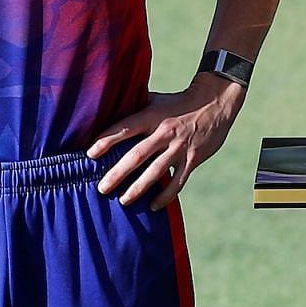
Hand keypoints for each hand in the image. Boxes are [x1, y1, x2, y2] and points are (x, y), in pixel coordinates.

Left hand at [90, 76, 246, 209]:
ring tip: (123, 201)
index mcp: (152, 116)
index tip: (90, 154)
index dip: (107, 140)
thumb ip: (135, 109)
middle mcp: (164, 132)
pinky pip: (178, 181)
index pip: (125, 129)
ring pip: (156, 171)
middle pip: (137, 155)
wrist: (215, 103)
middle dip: (117, 173)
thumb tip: (108, 111)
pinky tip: (153, 206)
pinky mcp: (193, 159)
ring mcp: (180, 147)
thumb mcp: (156, 100)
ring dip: (138, 188)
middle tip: (101, 188)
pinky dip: (166, 195)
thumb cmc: (179, 102)